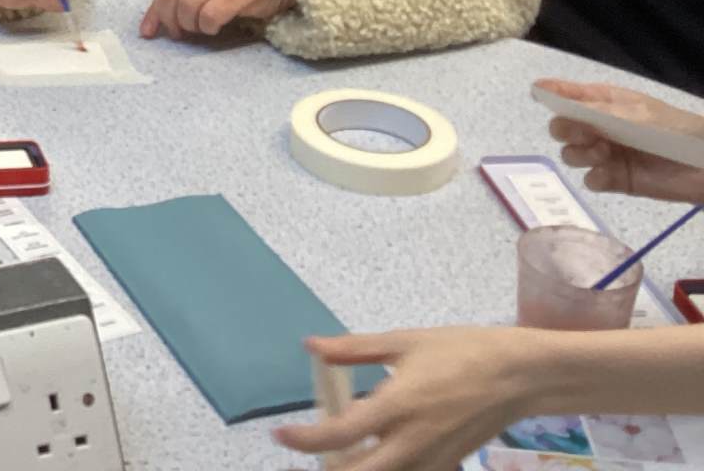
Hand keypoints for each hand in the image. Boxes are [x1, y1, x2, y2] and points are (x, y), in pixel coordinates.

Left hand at [141, 0, 295, 39]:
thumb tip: (152, 25)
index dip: (154, 13)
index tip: (149, 33)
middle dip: (171, 20)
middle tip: (180, 33)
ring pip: (188, 5)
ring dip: (191, 24)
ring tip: (202, 27)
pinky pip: (211, 15)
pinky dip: (208, 26)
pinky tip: (215, 27)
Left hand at [274, 328, 536, 470]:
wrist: (519, 376)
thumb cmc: (461, 351)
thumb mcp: (404, 342)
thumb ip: (355, 349)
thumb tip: (312, 347)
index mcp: (396, 406)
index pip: (339, 435)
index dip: (304, 440)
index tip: (280, 433)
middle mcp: (412, 442)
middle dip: (329, 467)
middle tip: (310, 451)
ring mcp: (432, 460)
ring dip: (358, 469)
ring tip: (339, 453)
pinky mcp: (448, 466)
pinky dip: (389, 469)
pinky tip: (376, 453)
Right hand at [537, 77, 703, 203]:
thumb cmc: (672, 129)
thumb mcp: (631, 112)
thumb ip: (588, 106)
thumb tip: (541, 87)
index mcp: (603, 103)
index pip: (564, 96)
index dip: (550, 96)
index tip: (541, 98)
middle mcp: (599, 127)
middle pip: (561, 128)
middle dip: (566, 130)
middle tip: (585, 134)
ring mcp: (606, 154)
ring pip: (571, 155)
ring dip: (581, 154)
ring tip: (604, 153)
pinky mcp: (616, 180)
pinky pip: (591, 181)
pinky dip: (595, 177)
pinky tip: (609, 172)